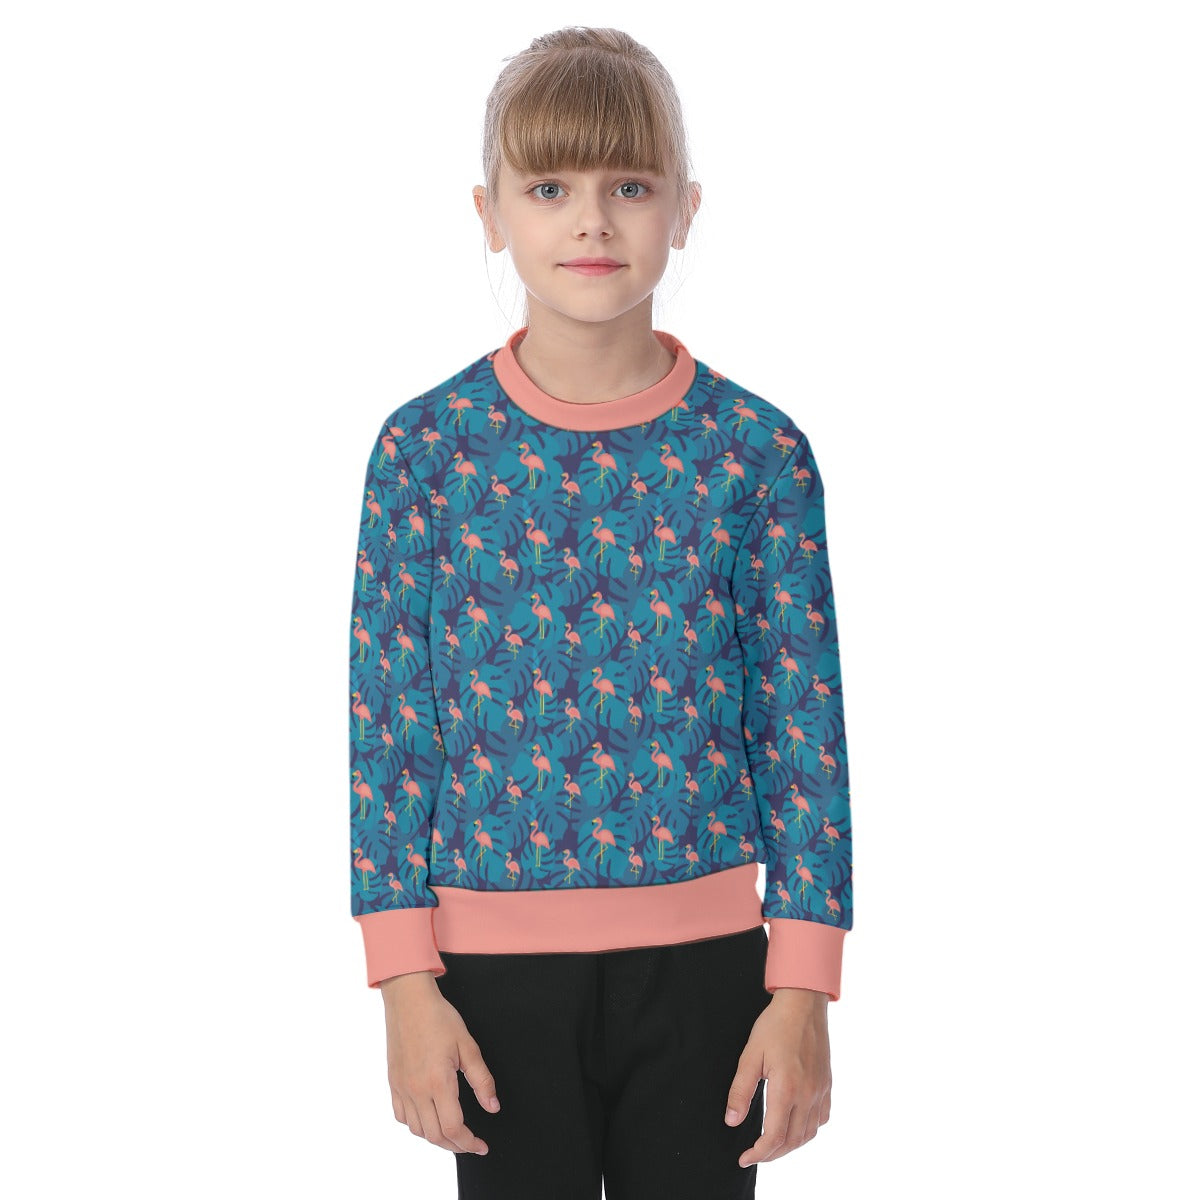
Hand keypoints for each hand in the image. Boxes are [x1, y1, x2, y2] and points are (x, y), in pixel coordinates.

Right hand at [381, 970, 501, 1156]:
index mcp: (438, 1082)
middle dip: (455, 1145)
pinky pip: (401, 1116)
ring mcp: (401, 1088)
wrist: (408, 999)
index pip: (453, 1128)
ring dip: (436, 1137)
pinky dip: (416, 1125)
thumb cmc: (439, 1018)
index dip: (469, 1143)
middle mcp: (416, 1090)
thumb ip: (482, 1080)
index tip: (481, 1146)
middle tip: (471, 1143)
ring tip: (453, 1133)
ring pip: (417, 1129)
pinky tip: (428, 1118)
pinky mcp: (393, 1082)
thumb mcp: (468, 1046)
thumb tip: (492, 1107)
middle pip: (435, 1135)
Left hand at [724, 987, 831, 1166]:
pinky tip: (795, 1127)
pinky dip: (808, 1131)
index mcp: (787, 1089)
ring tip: (772, 1145)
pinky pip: (821, 1118)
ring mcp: (821, 1090)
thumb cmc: (775, 1026)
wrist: (803, 1004)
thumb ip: (740, 1091)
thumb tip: (732, 1122)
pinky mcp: (827, 1084)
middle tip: (754, 1154)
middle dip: (772, 1154)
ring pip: (809, 1134)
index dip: (758, 1153)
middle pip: (792, 1141)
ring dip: (790, 1145)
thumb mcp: (750, 1055)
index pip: (774, 1137)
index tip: (744, 1157)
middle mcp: (808, 1094)